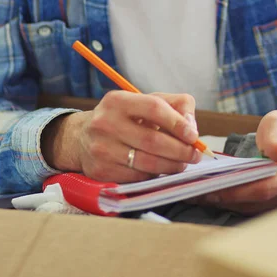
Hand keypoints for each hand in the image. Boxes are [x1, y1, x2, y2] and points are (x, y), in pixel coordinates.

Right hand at [41, 91, 201, 182]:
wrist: (82, 137)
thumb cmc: (124, 117)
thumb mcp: (146, 101)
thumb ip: (175, 106)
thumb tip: (191, 127)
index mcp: (118, 100)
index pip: (154, 108)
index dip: (177, 123)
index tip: (193, 136)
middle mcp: (105, 122)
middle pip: (152, 140)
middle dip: (180, 150)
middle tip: (194, 155)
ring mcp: (101, 148)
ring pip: (146, 162)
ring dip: (171, 166)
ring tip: (182, 164)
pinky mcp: (100, 171)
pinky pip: (136, 176)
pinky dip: (154, 174)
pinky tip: (160, 169)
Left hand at [198, 110, 276, 214]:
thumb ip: (276, 136)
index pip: (263, 189)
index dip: (236, 191)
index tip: (211, 189)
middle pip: (254, 203)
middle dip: (224, 199)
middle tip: (196, 193)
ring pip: (251, 209)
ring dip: (225, 203)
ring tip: (198, 194)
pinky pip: (252, 207)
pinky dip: (232, 202)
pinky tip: (212, 194)